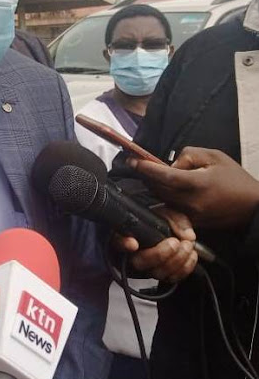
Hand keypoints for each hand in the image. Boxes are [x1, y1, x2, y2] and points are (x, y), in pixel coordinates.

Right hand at [113, 206, 197, 281]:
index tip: (133, 243)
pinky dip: (185, 268)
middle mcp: (132, 256)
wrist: (168, 234)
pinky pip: (171, 279)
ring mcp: (146, 269)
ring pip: (157, 273)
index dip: (123, 244)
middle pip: (140, 262)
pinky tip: (191, 255)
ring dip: (177, 260)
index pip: (116, 241)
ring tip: (187, 246)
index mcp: (126, 237)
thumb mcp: (167, 214)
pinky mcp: (160, 276)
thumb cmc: (160, 223)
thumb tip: (187, 236)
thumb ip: (176, 220)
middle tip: (174, 242)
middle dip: (160, 254)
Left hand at [129, 147, 258, 228]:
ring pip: (161, 200)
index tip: (132, 160)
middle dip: (146, 177)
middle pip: (157, 189)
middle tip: (138, 165)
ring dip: (153, 188)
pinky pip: (170, 210)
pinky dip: (163, 199)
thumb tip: (169, 164)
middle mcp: (191, 202)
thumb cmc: (235, 178)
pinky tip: (162, 190)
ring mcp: (190, 215)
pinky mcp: (191, 223)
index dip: (145, 168)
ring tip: (151, 176)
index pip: (164, 176)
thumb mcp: (214, 156)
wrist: (253, 207)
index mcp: (197, 183)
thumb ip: (188, 156)